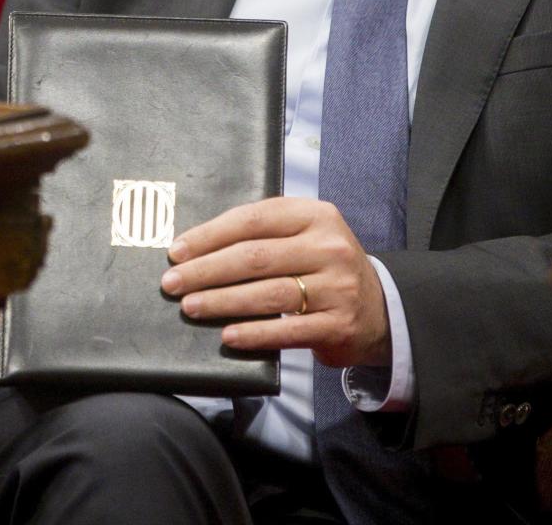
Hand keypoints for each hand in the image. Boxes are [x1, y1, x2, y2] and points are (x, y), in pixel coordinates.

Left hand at [159, 197, 390, 369]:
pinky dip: (255, 334)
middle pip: (255, 257)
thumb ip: (262, 234)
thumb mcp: (303, 235)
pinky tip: (228, 336)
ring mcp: (337, 287)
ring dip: (222, 302)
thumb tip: (196, 248)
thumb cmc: (322, 266)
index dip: (209, 235)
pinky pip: (289, 331)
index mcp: (315, 215)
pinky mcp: (339, 324)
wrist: (379, 308)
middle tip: (172, 283)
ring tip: (190, 307)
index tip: (177, 251)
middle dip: (206, 271)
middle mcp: (329, 247)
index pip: (252, 220)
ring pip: (268, 294)